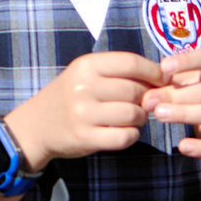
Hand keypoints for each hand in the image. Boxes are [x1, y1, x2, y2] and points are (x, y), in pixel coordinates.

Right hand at [6, 51, 162, 173]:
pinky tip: (121, 132)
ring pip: (134, 114)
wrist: (36, 125)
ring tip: (131, 117)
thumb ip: (118, 73)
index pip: (130, 62)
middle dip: (147, 98)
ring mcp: (83, 113)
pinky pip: (125, 137)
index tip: (164, 79)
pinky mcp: (86, 137)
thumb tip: (162, 77)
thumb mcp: (85, 74)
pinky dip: (131, 135)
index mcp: (85, 65)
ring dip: (140, 118)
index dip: (153, 71)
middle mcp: (83, 87)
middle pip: (135, 90)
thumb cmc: (69, 96)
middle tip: (142, 103)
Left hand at [145, 47, 200, 159]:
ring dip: (185, 115)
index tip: (163, 67)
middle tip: (149, 101)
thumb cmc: (199, 87)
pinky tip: (183, 147)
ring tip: (159, 115)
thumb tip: (147, 98)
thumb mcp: (187, 79)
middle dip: (176, 96)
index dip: (187, 61)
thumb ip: (168, 83)